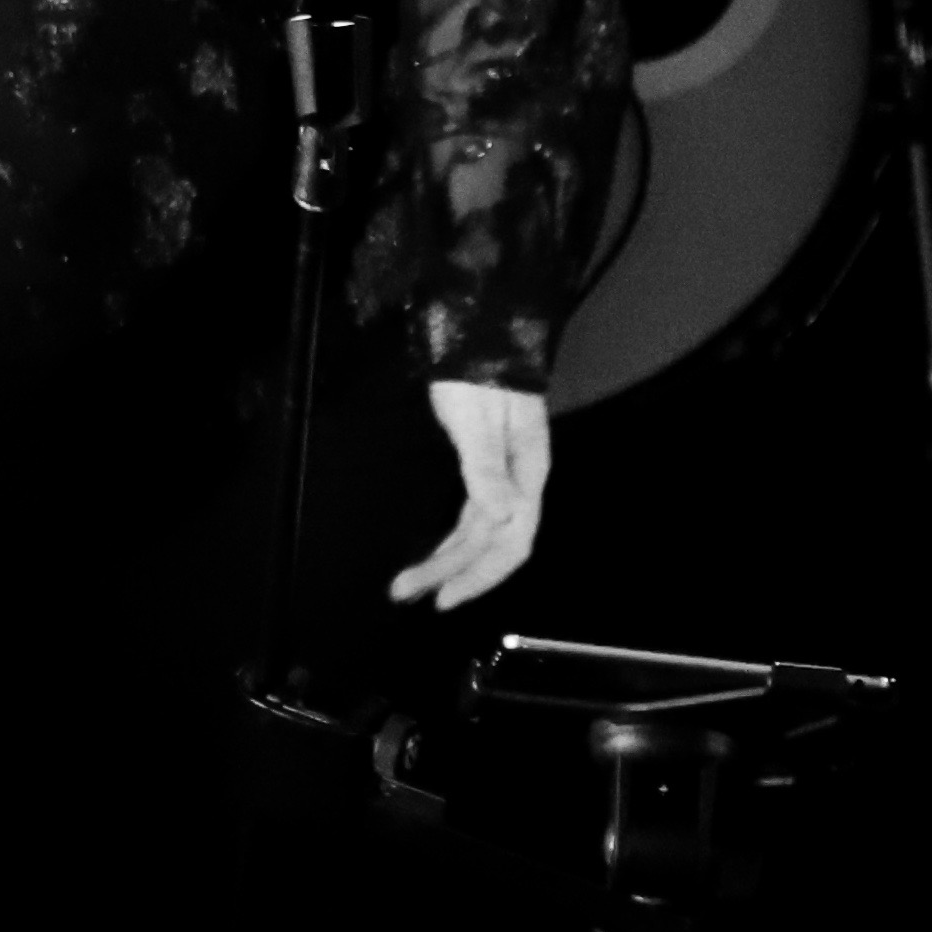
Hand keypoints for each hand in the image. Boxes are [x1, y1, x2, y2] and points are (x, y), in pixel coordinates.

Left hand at [391, 379, 551, 609]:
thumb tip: (501, 515)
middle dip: (453, 574)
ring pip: (480, 535)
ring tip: (408, 584)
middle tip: (405, 594)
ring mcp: (503, 478)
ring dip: (447, 562)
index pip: (511, 541)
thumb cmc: (479, 373)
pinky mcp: (484, 469)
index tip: (443, 597)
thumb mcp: (478, 418)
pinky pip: (472, 519)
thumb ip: (487, 466)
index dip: (480, 575)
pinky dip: (452, 541)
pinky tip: (435, 556)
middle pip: (493, 545)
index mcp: (527, 474)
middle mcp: (519, 483)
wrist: (479, 335)